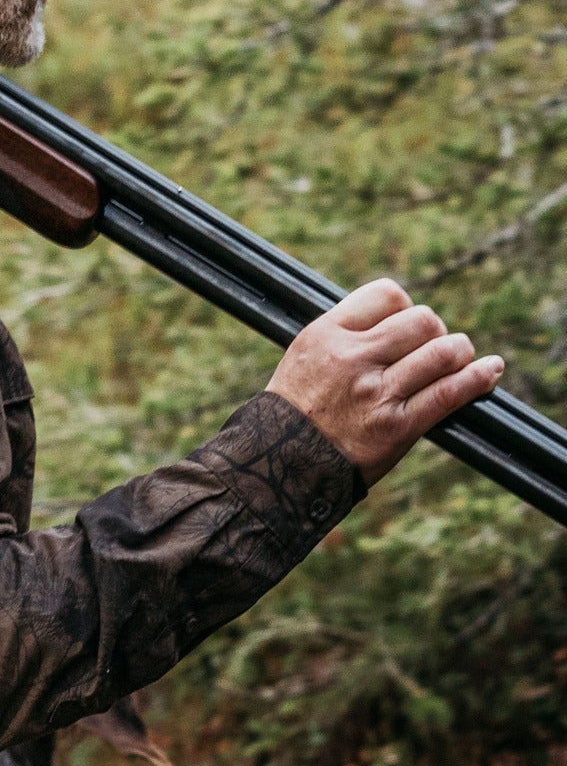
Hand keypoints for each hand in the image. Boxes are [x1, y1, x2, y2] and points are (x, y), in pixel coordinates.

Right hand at [266, 278, 504, 486]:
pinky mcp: (396, 428)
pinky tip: (490, 370)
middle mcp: (352, 359)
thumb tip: (398, 320)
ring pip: (442, 351)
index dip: (404, 307)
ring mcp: (376, 394)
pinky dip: (478, 378)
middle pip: (421, 319)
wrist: (275, 470)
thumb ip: (345, 335)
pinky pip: (451, 392)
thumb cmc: (291, 415)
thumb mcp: (304, 359)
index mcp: (327, 335)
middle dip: (434, 331)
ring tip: (459, 359)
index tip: (405, 326)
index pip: (387, 295)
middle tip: (432, 348)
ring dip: (459, 352)